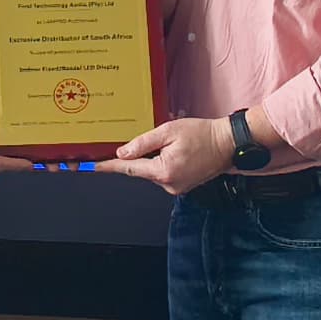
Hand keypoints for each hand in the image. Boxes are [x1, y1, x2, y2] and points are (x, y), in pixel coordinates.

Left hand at [95, 116, 234, 195]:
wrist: (228, 143)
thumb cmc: (202, 134)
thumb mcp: (169, 131)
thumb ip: (143, 142)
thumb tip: (123, 152)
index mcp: (164, 171)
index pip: (129, 168)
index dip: (109, 166)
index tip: (92, 167)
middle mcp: (169, 184)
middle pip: (140, 169)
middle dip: (139, 154)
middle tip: (150, 140)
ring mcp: (176, 187)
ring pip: (152, 171)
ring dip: (153, 157)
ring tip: (172, 142)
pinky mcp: (182, 186)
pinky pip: (163, 173)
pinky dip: (162, 162)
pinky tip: (175, 150)